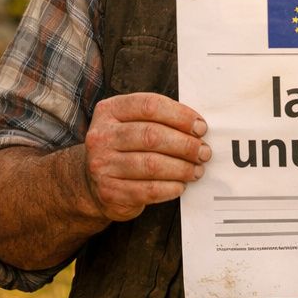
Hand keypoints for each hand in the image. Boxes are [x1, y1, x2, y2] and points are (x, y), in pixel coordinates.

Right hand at [81, 92, 209, 220]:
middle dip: (185, 145)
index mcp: (110, 111)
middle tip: (204, 152)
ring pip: (152, 165)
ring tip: (196, 170)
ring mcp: (102, 165)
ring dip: (182, 168)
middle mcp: (102, 136)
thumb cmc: (124, 149)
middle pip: (152, 135)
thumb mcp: (132, 124)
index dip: (180, 115)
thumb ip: (159, 120)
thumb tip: (198, 128)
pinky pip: (148, 190)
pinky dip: (170, 188)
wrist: (93, 183)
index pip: (149, 106)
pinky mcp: (109, 191)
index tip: (200, 127)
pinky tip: (180, 185)